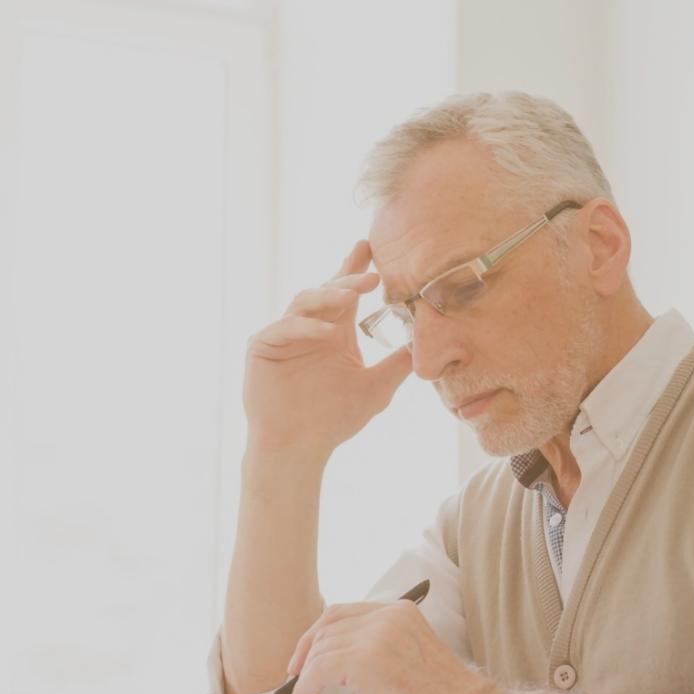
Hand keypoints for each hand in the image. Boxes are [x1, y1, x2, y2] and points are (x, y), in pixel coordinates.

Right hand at [243, 240, 412, 457]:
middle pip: (328, 290)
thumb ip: (399, 363)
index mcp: (335, 330)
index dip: (356, 268)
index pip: (347, 292)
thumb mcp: (376, 387)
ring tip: (352, 297)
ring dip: (328, 297)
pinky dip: (305, 328)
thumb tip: (430, 343)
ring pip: (304, 302)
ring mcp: (284, 334)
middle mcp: (310, 326)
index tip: (371, 247)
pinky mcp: (263, 346)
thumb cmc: (334, 418)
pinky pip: (283, 328)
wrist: (301, 447)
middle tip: (371, 274)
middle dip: (348, 279)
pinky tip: (327, 332)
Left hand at [284, 600, 495, 693]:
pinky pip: (318, 671)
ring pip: (320, 651)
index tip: (303, 658)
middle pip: (327, 627)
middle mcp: (388, 616)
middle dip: (305, 656)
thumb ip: (378, 646)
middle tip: (296, 682)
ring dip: (304, 679)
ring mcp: (378, 635)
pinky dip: (304, 691)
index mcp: (400, 611)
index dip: (316, 634)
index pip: (343, 612)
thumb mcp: (408, 656)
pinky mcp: (366, 660)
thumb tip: (332, 659)